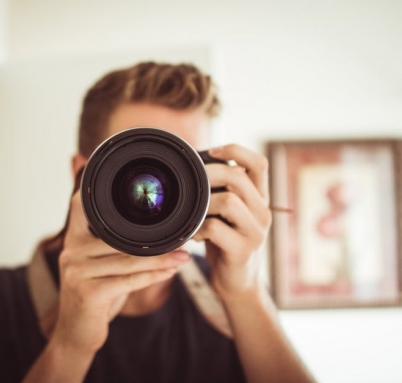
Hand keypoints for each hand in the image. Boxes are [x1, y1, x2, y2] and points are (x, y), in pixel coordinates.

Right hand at [50, 191, 189, 354]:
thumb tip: (153, 233)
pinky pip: (129, 281)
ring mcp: (77, 272)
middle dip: (155, 242)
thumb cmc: (95, 296)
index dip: (101, 192)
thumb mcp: (99, 266)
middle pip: (121, 240)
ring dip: (161, 259)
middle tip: (182, 239)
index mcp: (73, 239)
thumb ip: (113, 246)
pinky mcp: (88, 292)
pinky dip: (153, 277)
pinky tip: (170, 272)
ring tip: (183, 256)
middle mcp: (71, 251)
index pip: (83, 206)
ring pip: (128, 260)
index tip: (135, 188)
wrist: (76, 334)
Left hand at [193, 144, 271, 299]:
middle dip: (210, 174)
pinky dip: (199, 228)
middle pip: (239, 177)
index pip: (259, 163)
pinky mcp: (243, 250)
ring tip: (193, 213)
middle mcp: (263, 212)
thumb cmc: (227, 241)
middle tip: (191, 183)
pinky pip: (216, 229)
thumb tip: (195, 165)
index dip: (237, 150)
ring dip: (204, 203)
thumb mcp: (229, 213)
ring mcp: (255, 232)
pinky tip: (193, 235)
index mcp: (260, 198)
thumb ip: (222, 192)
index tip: (213, 150)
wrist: (237, 281)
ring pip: (229, 201)